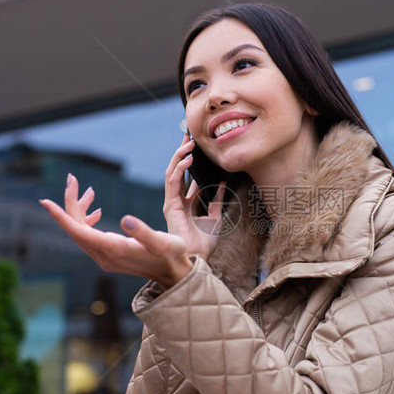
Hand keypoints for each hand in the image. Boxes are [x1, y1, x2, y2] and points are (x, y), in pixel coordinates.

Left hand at [40, 174, 192, 287]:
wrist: (174, 274)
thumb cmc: (172, 256)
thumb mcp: (162, 242)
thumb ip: (142, 232)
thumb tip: (125, 219)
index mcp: (113, 250)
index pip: (79, 231)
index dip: (61, 216)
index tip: (45, 202)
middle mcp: (104, 256)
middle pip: (76, 228)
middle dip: (71, 203)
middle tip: (71, 178)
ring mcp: (105, 257)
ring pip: (82, 231)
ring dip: (81, 210)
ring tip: (89, 190)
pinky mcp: (108, 255)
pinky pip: (89, 236)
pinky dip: (88, 220)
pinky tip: (97, 210)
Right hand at [163, 133, 226, 260]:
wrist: (198, 256)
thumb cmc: (204, 242)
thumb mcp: (215, 216)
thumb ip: (217, 199)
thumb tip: (224, 183)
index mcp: (187, 203)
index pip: (187, 177)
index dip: (191, 162)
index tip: (197, 147)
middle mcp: (177, 201)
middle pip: (177, 171)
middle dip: (182, 153)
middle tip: (189, 137)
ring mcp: (172, 202)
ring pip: (172, 173)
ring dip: (179, 156)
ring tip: (189, 143)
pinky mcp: (170, 205)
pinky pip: (172, 182)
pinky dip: (180, 168)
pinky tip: (188, 159)